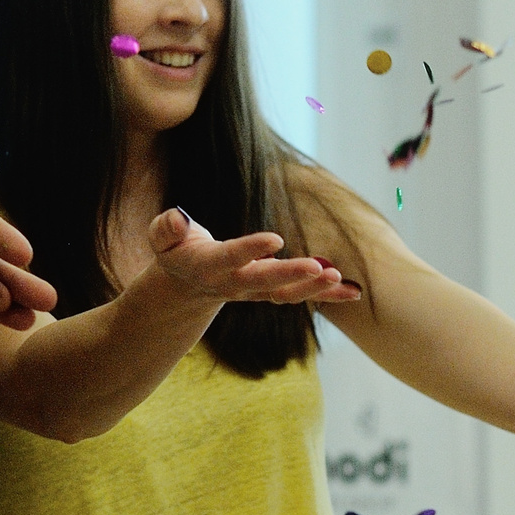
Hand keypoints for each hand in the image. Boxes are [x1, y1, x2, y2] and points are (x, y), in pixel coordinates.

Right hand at [125, 207, 354, 308]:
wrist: (187, 285)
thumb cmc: (176, 251)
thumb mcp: (162, 237)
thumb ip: (167, 228)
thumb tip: (179, 218)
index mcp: (209, 265)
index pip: (231, 257)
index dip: (251, 250)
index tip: (275, 239)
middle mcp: (234, 283)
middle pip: (264, 281)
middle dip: (291, 275)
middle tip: (319, 267)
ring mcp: (254, 291)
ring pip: (286, 294)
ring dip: (314, 288)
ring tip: (340, 278)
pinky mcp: (270, 292)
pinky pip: (300, 296)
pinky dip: (326, 295)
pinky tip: (353, 292)